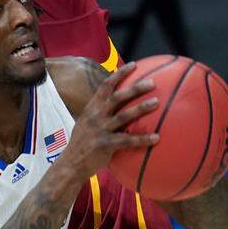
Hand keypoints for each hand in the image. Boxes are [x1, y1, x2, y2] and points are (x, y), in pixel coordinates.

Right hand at [58, 62, 159, 180]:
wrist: (71, 163)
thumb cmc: (82, 142)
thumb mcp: (86, 122)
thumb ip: (99, 112)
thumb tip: (117, 104)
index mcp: (92, 108)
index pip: (105, 86)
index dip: (120, 74)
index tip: (134, 65)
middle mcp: (96, 116)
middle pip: (117, 97)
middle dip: (135, 88)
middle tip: (152, 83)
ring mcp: (100, 130)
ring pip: (124, 116)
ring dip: (141, 108)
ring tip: (156, 103)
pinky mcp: (105, 145)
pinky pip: (127, 140)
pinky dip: (142, 139)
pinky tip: (156, 138)